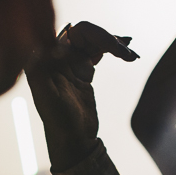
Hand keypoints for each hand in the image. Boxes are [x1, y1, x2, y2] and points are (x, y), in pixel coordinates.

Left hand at [25, 21, 137, 171]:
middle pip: (85, 34)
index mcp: (45, 59)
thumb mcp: (47, 97)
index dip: (95, 35)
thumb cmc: (58, 122)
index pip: (72, 33)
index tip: (114, 47)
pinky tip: (128, 51)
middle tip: (127, 52)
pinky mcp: (82, 71)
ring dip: (113, 43)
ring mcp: (70, 64)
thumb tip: (52, 42)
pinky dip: (113, 49)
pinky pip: (97, 51)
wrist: (74, 141)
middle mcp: (55, 57)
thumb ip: (43, 69)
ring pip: (93, 41)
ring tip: (132, 55)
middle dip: (107, 38)